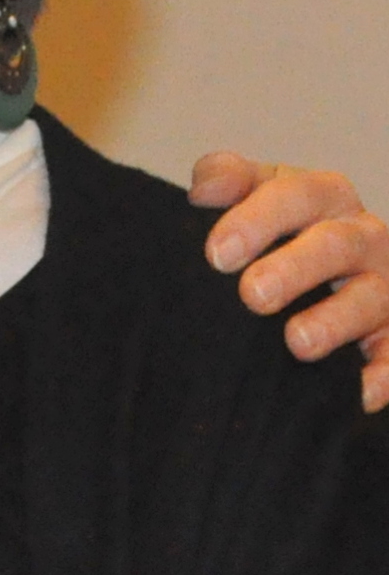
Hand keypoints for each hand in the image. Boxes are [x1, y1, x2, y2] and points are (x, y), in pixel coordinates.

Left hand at [191, 153, 388, 410]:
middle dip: (295, 268)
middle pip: (336, 245)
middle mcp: (362, 238)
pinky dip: (384, 374)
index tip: (217, 253)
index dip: (259, 219)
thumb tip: (203, 189)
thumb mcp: (261, 198)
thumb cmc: (286, 237)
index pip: (298, 194)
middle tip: (253, 295)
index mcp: (325, 199)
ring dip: (335, 321)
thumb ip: (232, 182)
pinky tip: (359, 392)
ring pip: (368, 299)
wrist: (337, 278)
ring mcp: (385, 288)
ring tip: (298, 341)